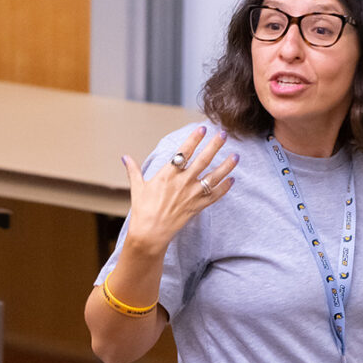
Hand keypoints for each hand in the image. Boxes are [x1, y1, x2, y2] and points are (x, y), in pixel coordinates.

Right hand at [121, 126, 237, 255]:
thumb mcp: (137, 187)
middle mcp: (182, 182)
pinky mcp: (198, 206)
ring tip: (236, 156)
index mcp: (168, 174)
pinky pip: (215, 195)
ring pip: (214, 177)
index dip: (194, 139)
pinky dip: (224, 188)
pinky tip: (232, 179)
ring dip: (226, 166)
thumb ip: (133, 170)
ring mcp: (192, 194)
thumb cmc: (143, 210)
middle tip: (224, 134)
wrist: (150, 233)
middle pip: (203, 160)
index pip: (184, 152)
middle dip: (215, 146)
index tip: (203, 129)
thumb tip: (125, 157)